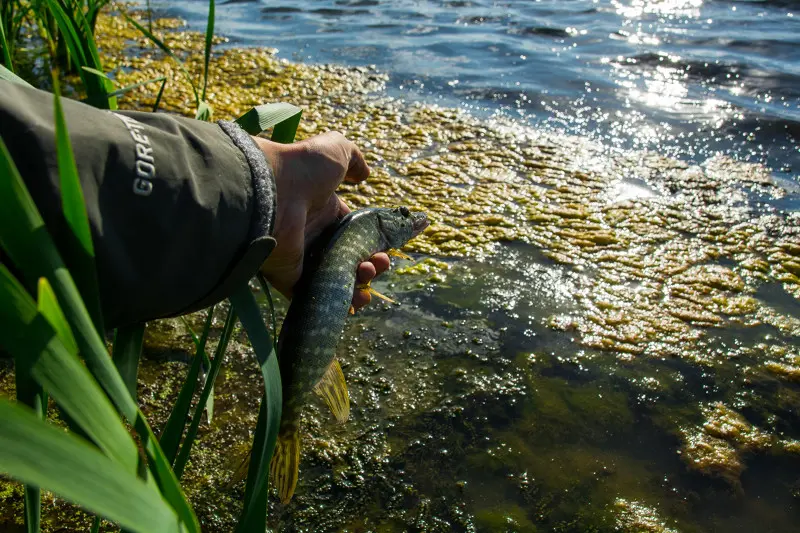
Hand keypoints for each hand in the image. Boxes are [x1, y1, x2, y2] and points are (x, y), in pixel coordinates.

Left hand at [251, 132, 389, 310]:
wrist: (270, 189)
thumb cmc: (302, 168)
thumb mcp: (335, 151)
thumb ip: (353, 159)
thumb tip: (365, 174)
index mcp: (324, 210)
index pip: (353, 233)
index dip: (373, 243)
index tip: (387, 247)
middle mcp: (314, 235)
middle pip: (349, 259)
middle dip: (371, 264)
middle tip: (379, 263)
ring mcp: (302, 258)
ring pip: (336, 279)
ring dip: (359, 282)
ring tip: (367, 275)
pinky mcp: (289, 277)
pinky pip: (315, 296)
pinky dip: (338, 301)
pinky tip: (357, 299)